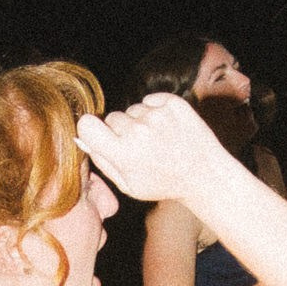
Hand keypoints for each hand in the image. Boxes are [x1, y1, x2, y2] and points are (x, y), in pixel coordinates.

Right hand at [76, 92, 232, 206]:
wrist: (205, 174)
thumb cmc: (163, 183)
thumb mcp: (129, 185)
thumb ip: (102, 161)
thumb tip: (82, 138)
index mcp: (124, 153)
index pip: (87, 125)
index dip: (92, 130)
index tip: (101, 137)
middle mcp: (139, 131)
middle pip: (111, 118)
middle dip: (120, 130)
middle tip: (141, 148)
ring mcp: (158, 115)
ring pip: (132, 110)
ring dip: (140, 122)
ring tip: (158, 141)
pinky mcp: (174, 103)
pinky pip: (150, 100)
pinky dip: (155, 111)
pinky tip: (167, 129)